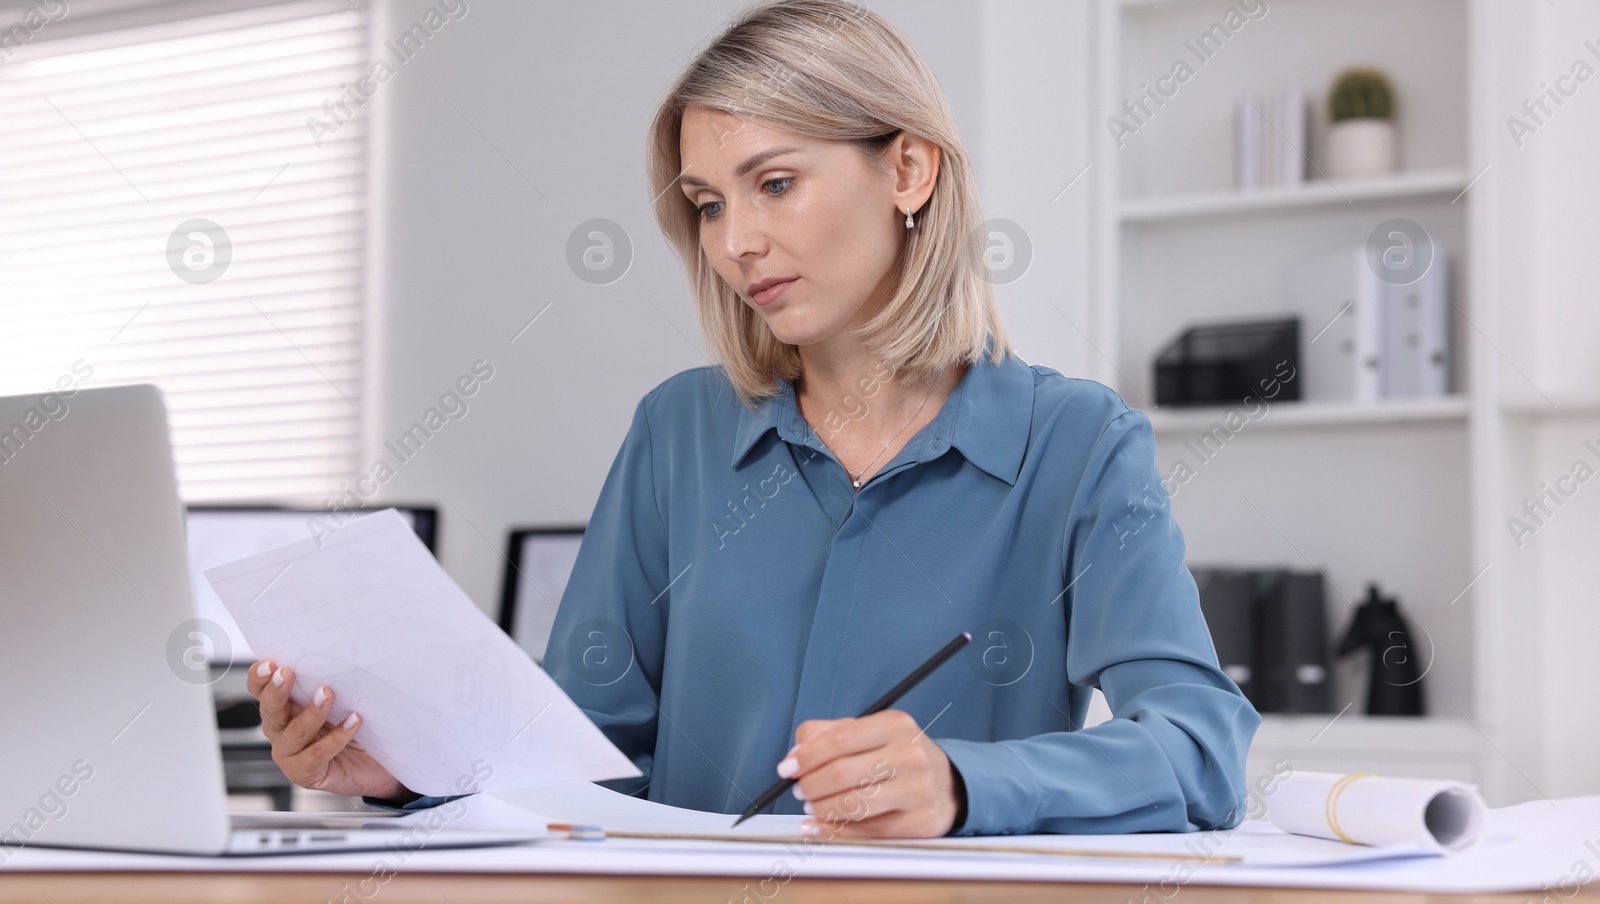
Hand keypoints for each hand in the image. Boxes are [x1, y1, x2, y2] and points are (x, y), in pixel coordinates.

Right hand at [246, 659, 406, 800]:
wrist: (376, 766)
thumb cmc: (357, 728)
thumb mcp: (343, 700)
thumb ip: (331, 684)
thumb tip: (339, 657)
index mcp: (285, 708)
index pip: (262, 690)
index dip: (259, 677)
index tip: (269, 663)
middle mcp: (281, 731)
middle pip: (270, 710)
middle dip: (276, 691)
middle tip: (287, 674)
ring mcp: (290, 754)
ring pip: (294, 732)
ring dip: (311, 712)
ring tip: (328, 694)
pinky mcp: (304, 774)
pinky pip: (318, 754)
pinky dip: (336, 737)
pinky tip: (354, 721)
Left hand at [781, 709, 960, 838]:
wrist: (948, 785)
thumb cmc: (898, 757)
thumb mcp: (870, 732)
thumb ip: (828, 734)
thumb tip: (794, 756)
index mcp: (895, 725)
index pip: (840, 739)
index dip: (807, 756)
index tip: (787, 769)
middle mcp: (910, 755)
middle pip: (843, 772)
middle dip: (811, 785)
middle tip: (800, 791)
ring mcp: (918, 790)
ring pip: (854, 805)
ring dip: (822, 809)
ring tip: (813, 807)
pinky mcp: (920, 822)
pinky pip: (868, 831)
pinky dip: (835, 832)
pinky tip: (820, 827)